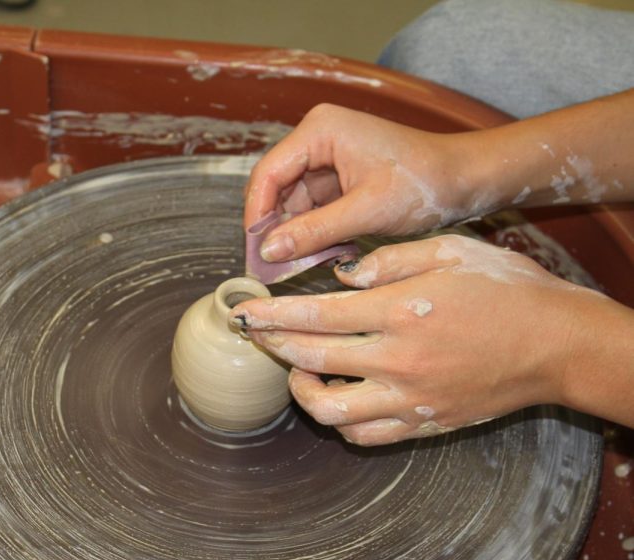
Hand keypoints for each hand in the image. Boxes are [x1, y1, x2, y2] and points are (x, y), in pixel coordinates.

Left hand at [229, 235, 630, 445]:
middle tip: (255, 333)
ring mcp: (411, 398)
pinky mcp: (425, 423)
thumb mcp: (449, 251)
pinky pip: (367, 436)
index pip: (315, 315)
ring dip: (301, 390)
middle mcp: (399, 360)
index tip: (245, 311)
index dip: (272, 314)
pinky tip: (337, 398)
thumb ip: (386, 261)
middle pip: (311, 360)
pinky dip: (341, 421)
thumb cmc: (508, 290)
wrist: (559, 344)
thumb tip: (339, 276)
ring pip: (331, 411)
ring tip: (296, 370)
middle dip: (272, 345)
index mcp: (401, 311)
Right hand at [245, 104, 492, 262]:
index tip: (254, 251)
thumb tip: (268, 252)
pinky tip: (315, 256)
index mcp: (320, 131)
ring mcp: (328, 159)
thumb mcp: (366, 212)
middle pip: (276, 188)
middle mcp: (318, 139)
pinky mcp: (339, 178)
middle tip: (266, 266)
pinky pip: (313, 209)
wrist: (466, 180)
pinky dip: (312, 233)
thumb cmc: (424, 183)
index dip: (256, 214)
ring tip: (292, 267)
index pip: (269, 173)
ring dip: (293, 234)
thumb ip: (313, 232)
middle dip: (273, 227)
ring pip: (293, 202)